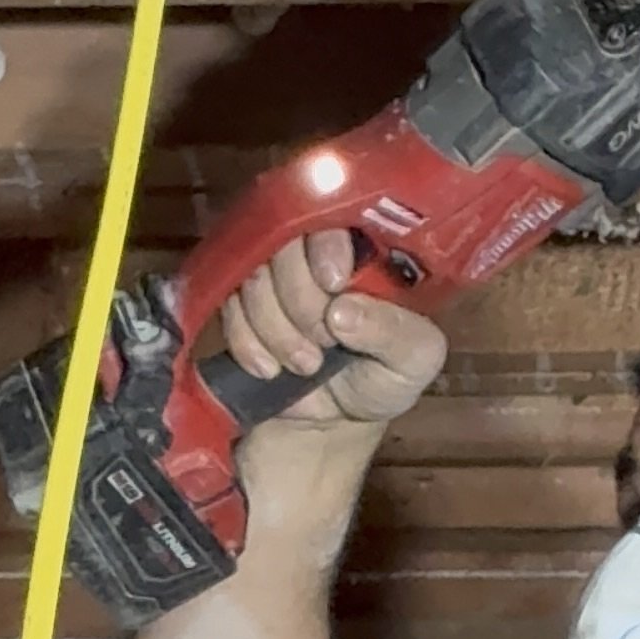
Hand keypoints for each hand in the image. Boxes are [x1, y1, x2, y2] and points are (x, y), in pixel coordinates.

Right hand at [220, 226, 446, 430]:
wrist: (332, 426)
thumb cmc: (383, 382)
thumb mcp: (412, 361)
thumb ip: (394, 332)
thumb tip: (342, 310)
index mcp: (367, 249)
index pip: (336, 212)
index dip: (327, 243)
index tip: (333, 282)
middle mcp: (316, 252)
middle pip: (286, 240)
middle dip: (300, 300)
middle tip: (324, 343)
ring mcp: (274, 274)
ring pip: (253, 274)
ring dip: (274, 328)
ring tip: (305, 365)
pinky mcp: (240, 301)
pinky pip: (226, 303)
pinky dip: (247, 341)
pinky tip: (269, 369)